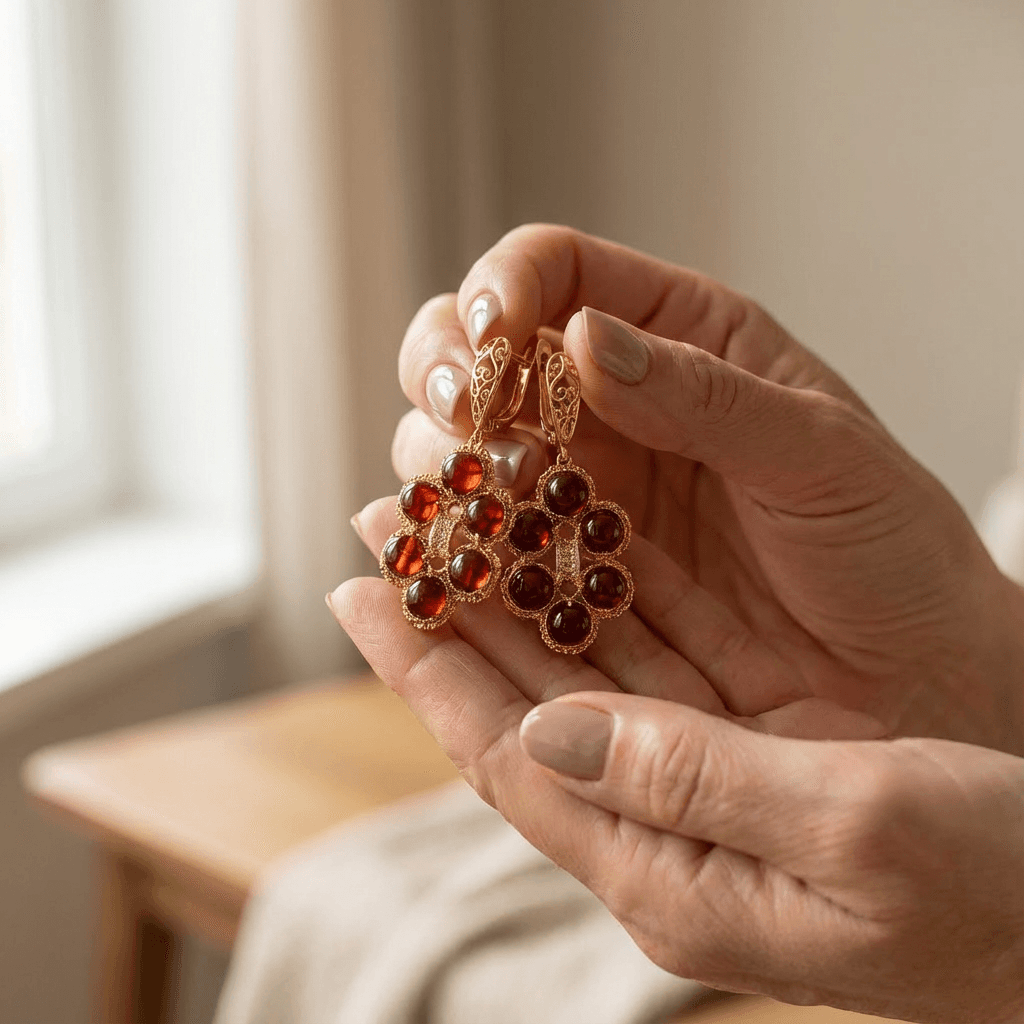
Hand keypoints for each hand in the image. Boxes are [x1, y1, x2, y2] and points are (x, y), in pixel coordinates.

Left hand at [327, 544, 1023, 1021]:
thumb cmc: (1006, 880)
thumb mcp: (852, 824)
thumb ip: (688, 778)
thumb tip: (547, 731)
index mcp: (670, 876)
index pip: (507, 762)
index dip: (425, 671)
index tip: (356, 591)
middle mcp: (668, 840)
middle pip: (523, 714)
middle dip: (450, 620)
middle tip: (386, 531)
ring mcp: (706, 800)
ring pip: (581, 681)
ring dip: (517, 601)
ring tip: (457, 523)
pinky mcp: (751, 762)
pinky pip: (654, 670)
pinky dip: (606, 606)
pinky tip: (573, 548)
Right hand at [389, 224, 1023, 752]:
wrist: (905, 670)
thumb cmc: (889, 544)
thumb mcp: (820, 453)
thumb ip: (705, 394)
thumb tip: (586, 339)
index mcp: (681, 337)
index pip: (560, 270)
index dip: (505, 284)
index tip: (492, 333)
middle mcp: (615, 405)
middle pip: (482, 354)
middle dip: (448, 372)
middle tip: (464, 415)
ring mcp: (583, 489)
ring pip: (468, 450)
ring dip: (443, 463)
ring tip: (469, 494)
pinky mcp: (568, 571)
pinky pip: (488, 545)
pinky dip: (455, 547)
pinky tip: (444, 556)